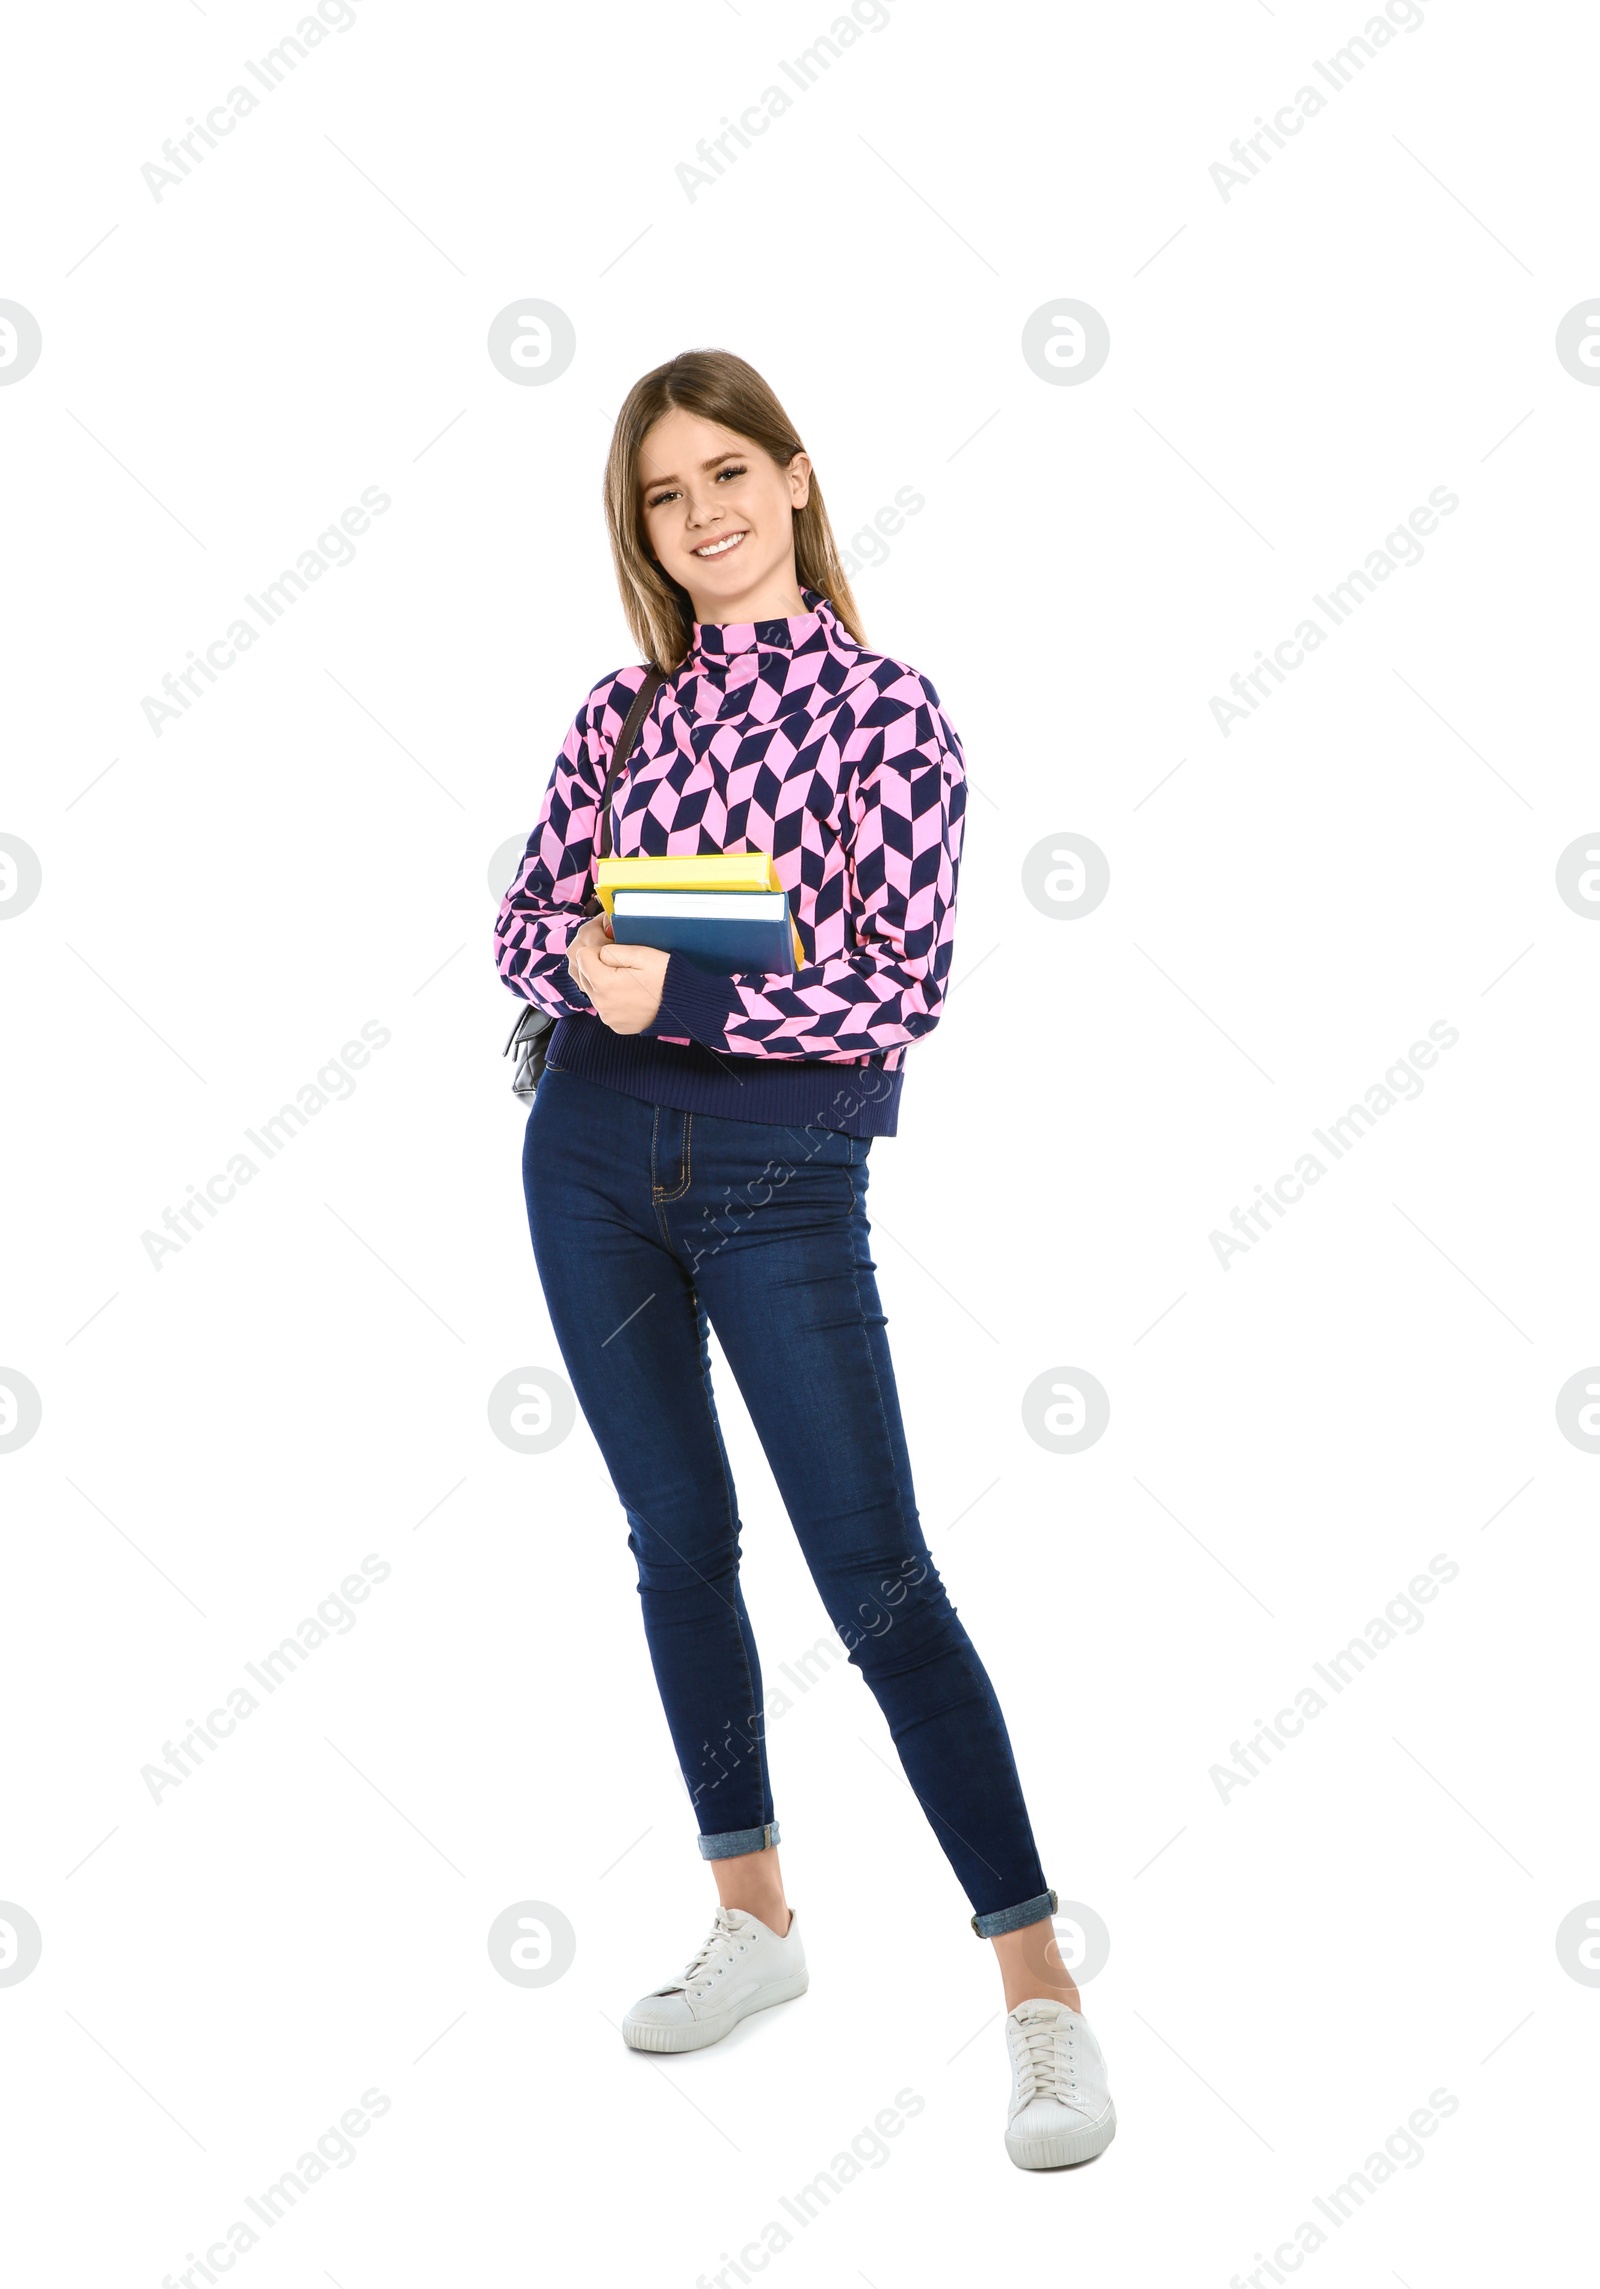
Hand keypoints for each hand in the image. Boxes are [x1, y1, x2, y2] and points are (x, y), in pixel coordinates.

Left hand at [565, 913, 668, 1034]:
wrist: (686, 1005)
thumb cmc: (667, 976)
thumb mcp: (641, 953)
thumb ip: (611, 950)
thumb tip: (595, 952)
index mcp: (604, 983)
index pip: (581, 954)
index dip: (596, 943)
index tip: (611, 939)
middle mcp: (601, 1004)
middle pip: (582, 972)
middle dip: (593, 959)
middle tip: (615, 951)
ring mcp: (608, 1016)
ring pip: (590, 989)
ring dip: (599, 977)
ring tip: (620, 969)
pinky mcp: (616, 1024)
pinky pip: (603, 1004)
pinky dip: (609, 994)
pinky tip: (626, 987)